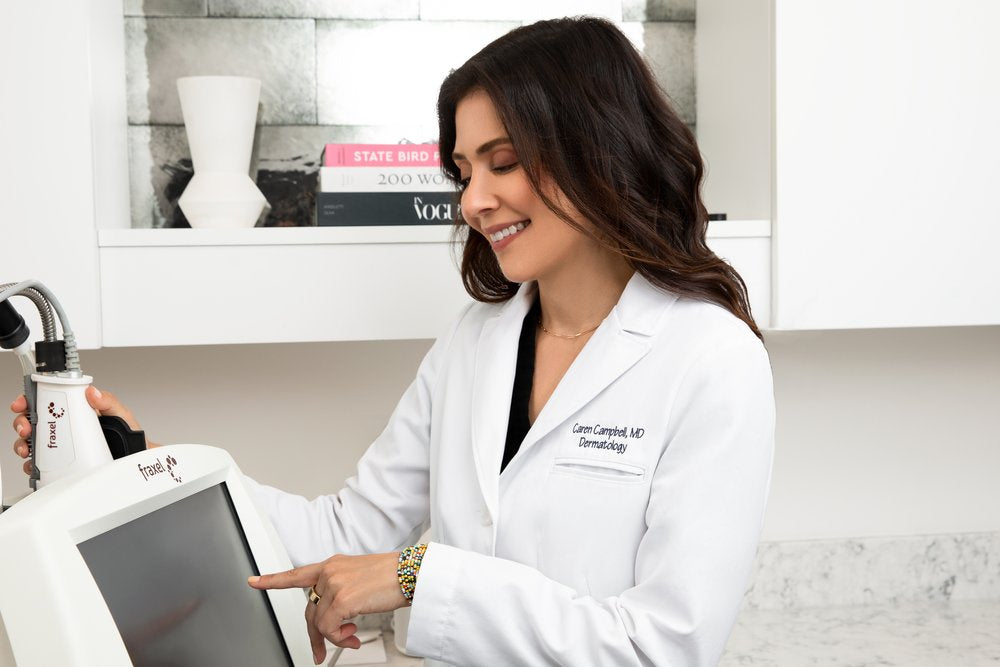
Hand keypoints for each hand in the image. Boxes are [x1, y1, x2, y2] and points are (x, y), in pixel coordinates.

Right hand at [10, 386, 155, 473]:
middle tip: (27, 429)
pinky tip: (35, 465)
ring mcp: (62, 445)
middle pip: (33, 420)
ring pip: (32, 442)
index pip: (47, 401)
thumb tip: (93, 392)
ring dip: (23, 444)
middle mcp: (65, 427)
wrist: (135, 458)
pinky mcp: (62, 463)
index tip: (23, 403)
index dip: (29, 400)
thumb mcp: (121, 414)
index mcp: (76, 410)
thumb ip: (108, 401)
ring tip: (29, 449)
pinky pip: (40, 464)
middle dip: (22, 423)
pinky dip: (32, 465)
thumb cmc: (128, 435)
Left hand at [248, 552, 406, 664]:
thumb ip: (342, 592)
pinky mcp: (341, 599)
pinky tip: (353, 636)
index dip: (273, 579)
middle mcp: (330, 572)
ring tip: (352, 639)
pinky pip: (329, 629)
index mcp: (333, 565)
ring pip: (319, 623)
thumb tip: (337, 621)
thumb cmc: (393, 576)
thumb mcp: (361, 579)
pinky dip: (339, 639)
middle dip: (314, 636)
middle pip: (309, 610)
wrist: (410, 573)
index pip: (297, 573)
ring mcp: (334, 584)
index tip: (254, 581)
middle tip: (319, 653)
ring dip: (335, 638)